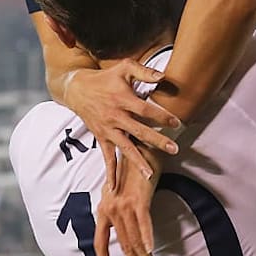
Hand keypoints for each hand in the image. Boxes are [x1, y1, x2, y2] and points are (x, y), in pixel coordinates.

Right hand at [63, 61, 180, 188]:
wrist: (78, 89)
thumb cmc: (105, 77)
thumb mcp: (124, 67)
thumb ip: (144, 71)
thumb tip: (163, 76)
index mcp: (123, 99)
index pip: (146, 109)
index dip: (162, 116)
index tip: (177, 123)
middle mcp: (116, 116)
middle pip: (139, 131)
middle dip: (157, 141)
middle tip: (174, 149)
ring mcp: (108, 129)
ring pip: (125, 148)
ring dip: (137, 161)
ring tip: (149, 174)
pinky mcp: (101, 138)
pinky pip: (106, 157)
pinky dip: (110, 173)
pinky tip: (114, 188)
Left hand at [94, 147, 162, 255]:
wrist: (141, 146)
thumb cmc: (133, 166)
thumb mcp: (119, 188)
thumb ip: (117, 206)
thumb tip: (120, 223)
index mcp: (104, 207)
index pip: (100, 241)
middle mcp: (111, 208)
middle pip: (122, 245)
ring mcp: (124, 204)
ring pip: (133, 239)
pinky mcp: (139, 199)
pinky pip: (144, 224)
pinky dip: (147, 239)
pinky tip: (151, 251)